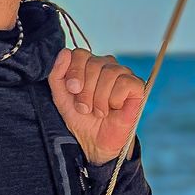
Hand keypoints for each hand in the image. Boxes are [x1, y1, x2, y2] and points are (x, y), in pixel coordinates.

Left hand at [48, 48, 144, 164]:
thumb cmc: (80, 118)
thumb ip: (57, 74)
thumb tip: (65, 52)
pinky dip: (115, 99)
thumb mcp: (61, 97)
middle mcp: (106, 65)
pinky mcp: (137, 87)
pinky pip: (125, 82)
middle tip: (85, 108)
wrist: (94, 141)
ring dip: (99, 98)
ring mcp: (123, 74)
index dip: (75, 72)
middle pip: (94, 63)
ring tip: (99, 111)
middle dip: (86, 91)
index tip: (73, 91)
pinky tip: (114, 108)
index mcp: (88, 64)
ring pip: (110, 72)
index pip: (80, 54)